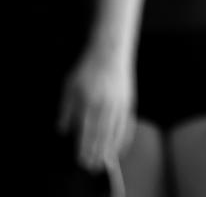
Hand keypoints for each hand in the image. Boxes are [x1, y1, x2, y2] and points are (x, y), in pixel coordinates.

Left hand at [58, 48, 132, 170]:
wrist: (110, 52)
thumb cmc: (87, 68)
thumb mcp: (69, 86)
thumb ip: (66, 109)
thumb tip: (63, 130)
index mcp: (89, 102)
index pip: (86, 131)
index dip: (84, 147)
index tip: (80, 160)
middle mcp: (106, 106)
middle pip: (101, 135)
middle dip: (96, 153)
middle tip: (92, 167)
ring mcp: (119, 105)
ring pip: (115, 132)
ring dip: (110, 149)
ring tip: (105, 162)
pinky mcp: (128, 103)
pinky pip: (127, 124)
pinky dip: (124, 138)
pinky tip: (120, 147)